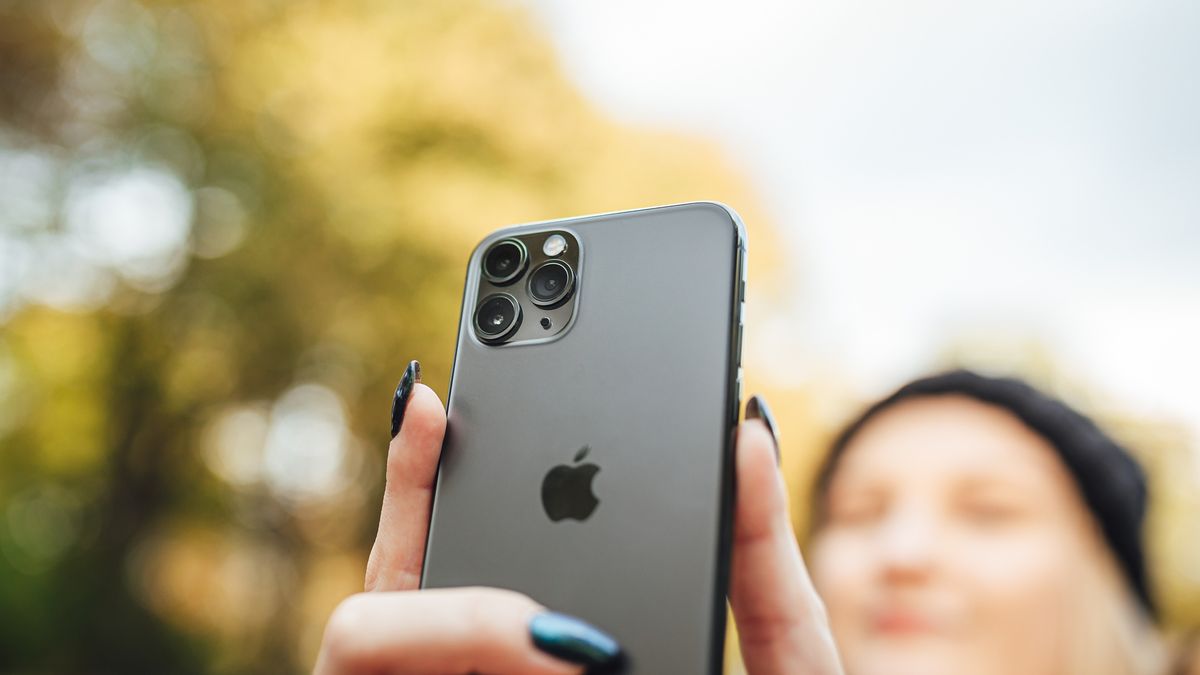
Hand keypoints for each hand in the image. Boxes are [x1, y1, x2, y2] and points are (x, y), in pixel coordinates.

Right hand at [313, 363, 842, 673]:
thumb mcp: (785, 670)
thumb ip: (763, 561)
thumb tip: (746, 428)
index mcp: (557, 647)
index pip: (475, 543)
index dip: (437, 468)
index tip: (446, 398)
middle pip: (402, 571)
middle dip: (411, 504)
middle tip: (455, 433)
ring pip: (366, 632)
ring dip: (450, 613)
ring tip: (579, 647)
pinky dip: (434, 637)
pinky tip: (542, 642)